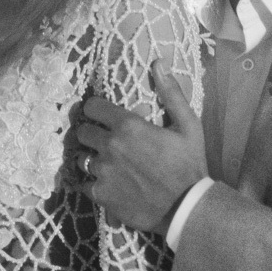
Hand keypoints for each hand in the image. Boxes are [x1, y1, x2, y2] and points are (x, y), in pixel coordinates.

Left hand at [76, 63, 207, 232]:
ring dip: (90, 158)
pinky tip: (106, 183)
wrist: (187, 208)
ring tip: (106, 163)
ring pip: (81, 158)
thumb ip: (171, 93)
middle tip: (105, 140)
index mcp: (128, 126)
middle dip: (92, 133)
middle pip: (83, 131)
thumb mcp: (188, 125)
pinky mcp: (100, 195)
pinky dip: (91, 183)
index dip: (96, 109)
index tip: (102, 115)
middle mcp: (110, 147)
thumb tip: (159, 62)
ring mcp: (103, 172)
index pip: (92, 107)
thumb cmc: (190, 165)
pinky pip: (83, 183)